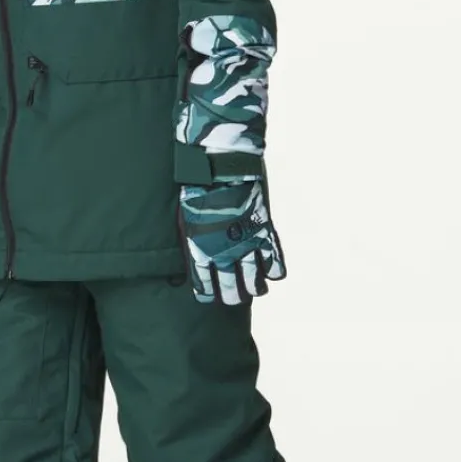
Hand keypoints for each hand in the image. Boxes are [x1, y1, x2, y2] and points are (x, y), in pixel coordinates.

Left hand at [178, 176, 286, 304]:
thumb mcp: (185, 218)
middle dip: (233, 296)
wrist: (220, 164)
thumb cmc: (197, 188)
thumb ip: (190, 242)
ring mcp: (245, 244)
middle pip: (230, 289)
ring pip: (254, 281)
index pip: (203, 285)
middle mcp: (222, 253)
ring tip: (256, 290)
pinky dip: (275, 271)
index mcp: (198, 250)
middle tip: (236, 298)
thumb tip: (190, 262)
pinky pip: (274, 262)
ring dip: (255, 289)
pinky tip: (272, 274)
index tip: (210, 297)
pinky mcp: (264, 232)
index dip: (208, 294)